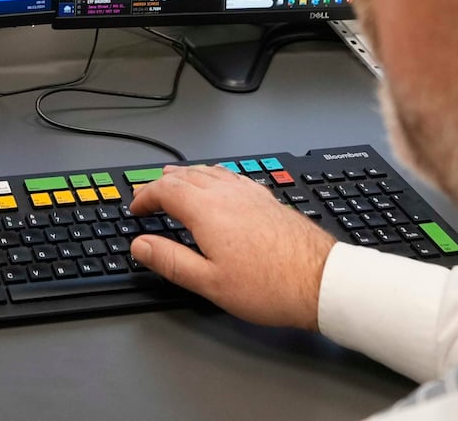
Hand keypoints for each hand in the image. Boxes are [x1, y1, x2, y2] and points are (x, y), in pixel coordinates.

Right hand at [129, 164, 335, 329]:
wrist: (321, 282)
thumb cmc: (269, 286)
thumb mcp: (209, 282)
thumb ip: (170, 260)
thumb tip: (140, 245)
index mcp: (207, 211)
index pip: (165, 190)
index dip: (144, 196)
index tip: (137, 209)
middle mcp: (227, 194)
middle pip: (185, 175)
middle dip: (162, 182)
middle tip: (150, 194)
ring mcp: (250, 194)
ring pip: (209, 171)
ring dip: (186, 174)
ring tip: (176, 178)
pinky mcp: (267, 199)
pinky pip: (231, 176)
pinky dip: (213, 176)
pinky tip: (219, 183)